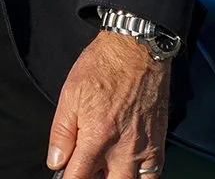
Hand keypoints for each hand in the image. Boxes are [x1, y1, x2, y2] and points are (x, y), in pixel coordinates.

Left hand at [46, 32, 169, 177]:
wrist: (138, 50)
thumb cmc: (103, 66)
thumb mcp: (70, 95)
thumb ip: (61, 133)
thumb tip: (56, 161)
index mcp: (97, 137)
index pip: (78, 178)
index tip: (66, 175)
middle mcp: (123, 149)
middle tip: (86, 168)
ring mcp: (144, 149)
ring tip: (105, 168)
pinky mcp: (158, 145)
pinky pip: (152, 175)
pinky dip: (139, 178)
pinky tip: (127, 170)